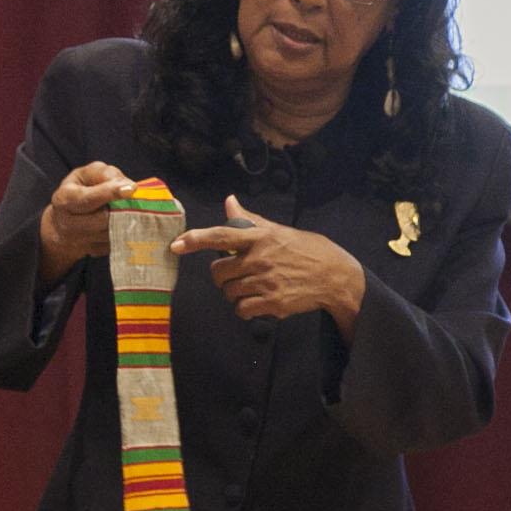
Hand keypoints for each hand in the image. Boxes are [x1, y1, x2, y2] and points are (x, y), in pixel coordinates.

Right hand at [38, 162, 137, 284]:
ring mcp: (81, 242)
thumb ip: (104, 174)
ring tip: (127, 208)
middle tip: (132, 198)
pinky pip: (118, 240)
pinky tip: (123, 221)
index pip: (89, 198)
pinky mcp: (95, 251)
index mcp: (64, 199)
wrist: (64, 224)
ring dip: (126, 218)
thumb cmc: (79, 192)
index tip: (131, 188)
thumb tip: (126, 185)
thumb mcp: (86, 175)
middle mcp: (68, 224)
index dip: (111, 192)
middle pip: (104, 218)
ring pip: (114, 231)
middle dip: (122, 207)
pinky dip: (125, 230)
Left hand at [173, 195, 366, 329]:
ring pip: (229, 293)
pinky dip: (244, 309)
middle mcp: (260, 259)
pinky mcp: (273, 303)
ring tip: (252, 287)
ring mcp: (266, 282)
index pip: (221, 235)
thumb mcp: (278, 230)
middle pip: (219, 272)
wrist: (334, 275)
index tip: (176, 245)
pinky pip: (242, 310)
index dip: (195, 239)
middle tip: (236, 273)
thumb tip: (229, 201)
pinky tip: (257, 302)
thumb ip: (249, 219)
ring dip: (235, 293)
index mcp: (260, 237)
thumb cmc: (305, 249)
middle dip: (223, 275)